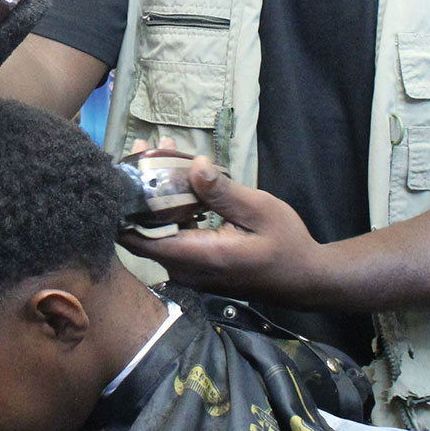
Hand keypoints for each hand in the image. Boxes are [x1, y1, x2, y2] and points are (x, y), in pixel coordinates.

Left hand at [116, 158, 327, 301]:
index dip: (126, 206)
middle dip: (139, 191)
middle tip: (145, 152)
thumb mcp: (260, 210)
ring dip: (153, 197)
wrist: (303, 278)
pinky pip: (170, 238)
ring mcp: (188, 272)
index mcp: (199, 257)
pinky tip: (176, 181)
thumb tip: (194, 166)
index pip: (140, 239)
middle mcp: (185, 270)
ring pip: (155, 233)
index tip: (126, 171)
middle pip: (142, 232)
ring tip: (160, 156)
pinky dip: (167, 210)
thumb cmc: (286, 244)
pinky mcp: (194, 268)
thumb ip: (222, 192)